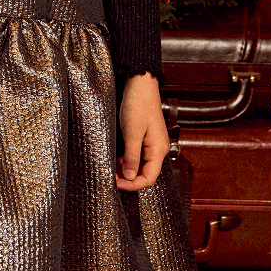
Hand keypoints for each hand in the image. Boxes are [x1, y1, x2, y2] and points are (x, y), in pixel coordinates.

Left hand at [116, 72, 168, 191]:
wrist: (140, 85)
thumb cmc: (138, 105)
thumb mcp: (132, 132)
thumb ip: (131, 156)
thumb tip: (129, 177)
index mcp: (158, 150)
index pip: (148, 178)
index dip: (132, 185)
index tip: (116, 183)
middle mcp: (158, 149)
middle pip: (145, 174)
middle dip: (128, 178)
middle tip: (112, 176)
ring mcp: (153, 144)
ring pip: (141, 166)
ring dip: (127, 170)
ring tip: (113, 167)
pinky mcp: (147, 139)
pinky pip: (139, 156)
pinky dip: (128, 160)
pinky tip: (119, 157)